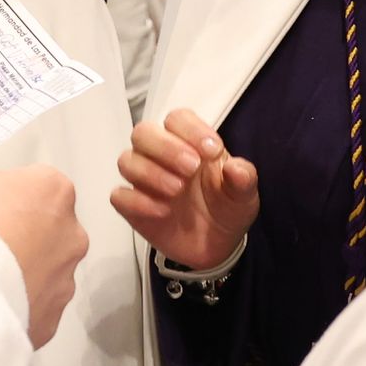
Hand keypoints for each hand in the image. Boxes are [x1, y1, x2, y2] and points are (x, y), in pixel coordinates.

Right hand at [0, 137, 88, 347]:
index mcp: (51, 189)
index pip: (29, 182)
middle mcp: (70, 233)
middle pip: (40, 223)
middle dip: (11, 230)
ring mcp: (64, 279)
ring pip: (39, 265)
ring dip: (14, 266)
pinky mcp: (52, 317)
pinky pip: (33, 301)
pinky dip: (12, 299)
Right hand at [109, 108, 257, 269]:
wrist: (216, 247)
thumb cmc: (226, 209)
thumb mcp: (244, 196)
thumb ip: (243, 179)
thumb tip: (236, 168)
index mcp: (189, 144)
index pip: (178, 119)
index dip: (191, 129)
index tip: (212, 150)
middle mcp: (162, 157)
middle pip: (143, 133)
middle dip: (165, 147)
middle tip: (191, 167)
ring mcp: (144, 181)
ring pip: (127, 160)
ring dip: (150, 172)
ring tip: (177, 190)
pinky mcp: (133, 207)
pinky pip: (120, 196)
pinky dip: (138, 201)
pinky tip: (162, 211)